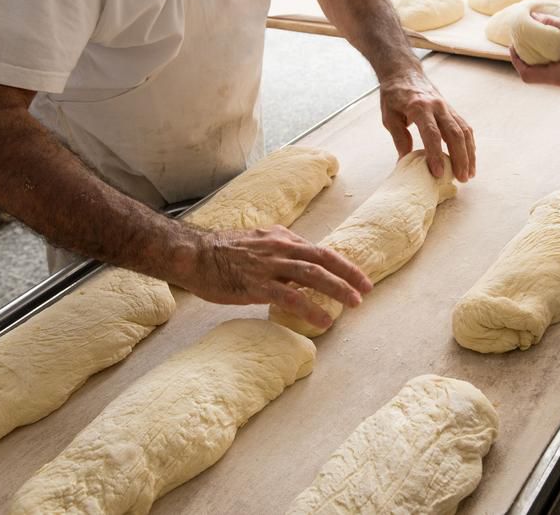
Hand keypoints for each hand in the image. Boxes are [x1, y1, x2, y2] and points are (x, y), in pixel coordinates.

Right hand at [180, 226, 372, 328]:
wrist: (193, 254)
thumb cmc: (220, 252)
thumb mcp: (255, 242)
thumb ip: (278, 249)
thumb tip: (297, 256)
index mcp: (281, 239)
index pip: (318, 250)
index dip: (341, 264)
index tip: (357, 277)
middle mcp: (279, 248)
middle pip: (323, 259)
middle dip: (348, 274)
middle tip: (367, 289)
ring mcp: (269, 266)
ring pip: (313, 275)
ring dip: (337, 289)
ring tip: (354, 303)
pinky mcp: (256, 285)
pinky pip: (290, 297)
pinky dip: (311, 308)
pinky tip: (323, 320)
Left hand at [379, 68, 475, 180]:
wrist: (404, 72)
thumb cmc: (394, 95)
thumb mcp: (389, 117)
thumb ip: (400, 138)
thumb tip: (404, 162)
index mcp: (419, 107)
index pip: (431, 134)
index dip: (436, 154)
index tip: (438, 173)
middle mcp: (437, 106)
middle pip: (454, 134)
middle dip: (460, 158)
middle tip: (461, 178)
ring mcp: (447, 107)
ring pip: (464, 131)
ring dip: (469, 154)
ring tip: (469, 174)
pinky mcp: (452, 110)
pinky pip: (465, 128)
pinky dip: (469, 145)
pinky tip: (469, 159)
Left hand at [510, 13, 559, 90]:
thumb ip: (552, 26)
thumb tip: (534, 18)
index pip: (529, 76)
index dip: (517, 61)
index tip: (514, 45)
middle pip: (539, 76)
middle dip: (530, 58)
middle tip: (525, 39)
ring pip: (552, 73)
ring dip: (544, 58)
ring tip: (540, 39)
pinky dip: (557, 59)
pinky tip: (558, 43)